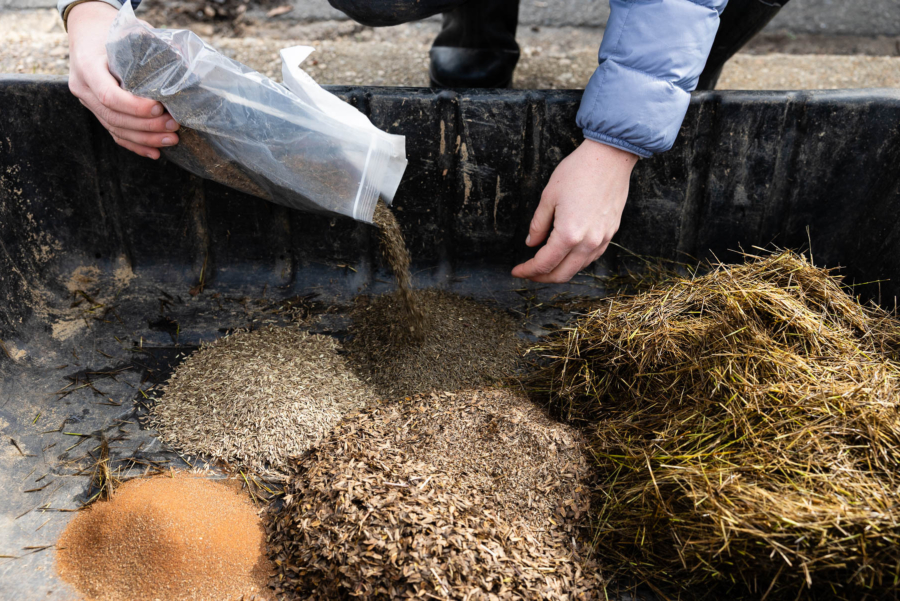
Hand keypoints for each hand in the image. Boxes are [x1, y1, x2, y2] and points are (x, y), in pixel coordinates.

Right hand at [67, 1, 178, 158]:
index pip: (109, 95)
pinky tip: (155, 153)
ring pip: (115, 128)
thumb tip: (182, 60)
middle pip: (114, 116)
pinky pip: (115, 133)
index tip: (159, 108)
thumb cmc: (110, 29)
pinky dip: (135, 145)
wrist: (87, 31)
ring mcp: (87, 101)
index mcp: (87, 66)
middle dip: (147, 126)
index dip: (135, 107)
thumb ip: (147, 44)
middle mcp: (83, 87)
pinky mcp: (96, 111)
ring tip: (172, 140)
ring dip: (146, 139)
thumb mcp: (126, 30)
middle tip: (174, 126)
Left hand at [512, 139, 637, 282]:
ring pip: (578, 268)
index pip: (544, 264)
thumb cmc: (578, 171)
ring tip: (545, 263)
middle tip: (528, 272)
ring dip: (559, 270)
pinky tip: (566, 254)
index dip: (528, 270)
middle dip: (541, 277)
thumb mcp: (549, 196)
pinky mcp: (610, 233)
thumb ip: (538, 224)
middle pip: (562, 274)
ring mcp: (602, 240)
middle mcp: (588, 242)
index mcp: (569, 234)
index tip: (517, 271)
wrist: (610, 157)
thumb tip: (531, 242)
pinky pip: (591, 257)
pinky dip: (575, 261)